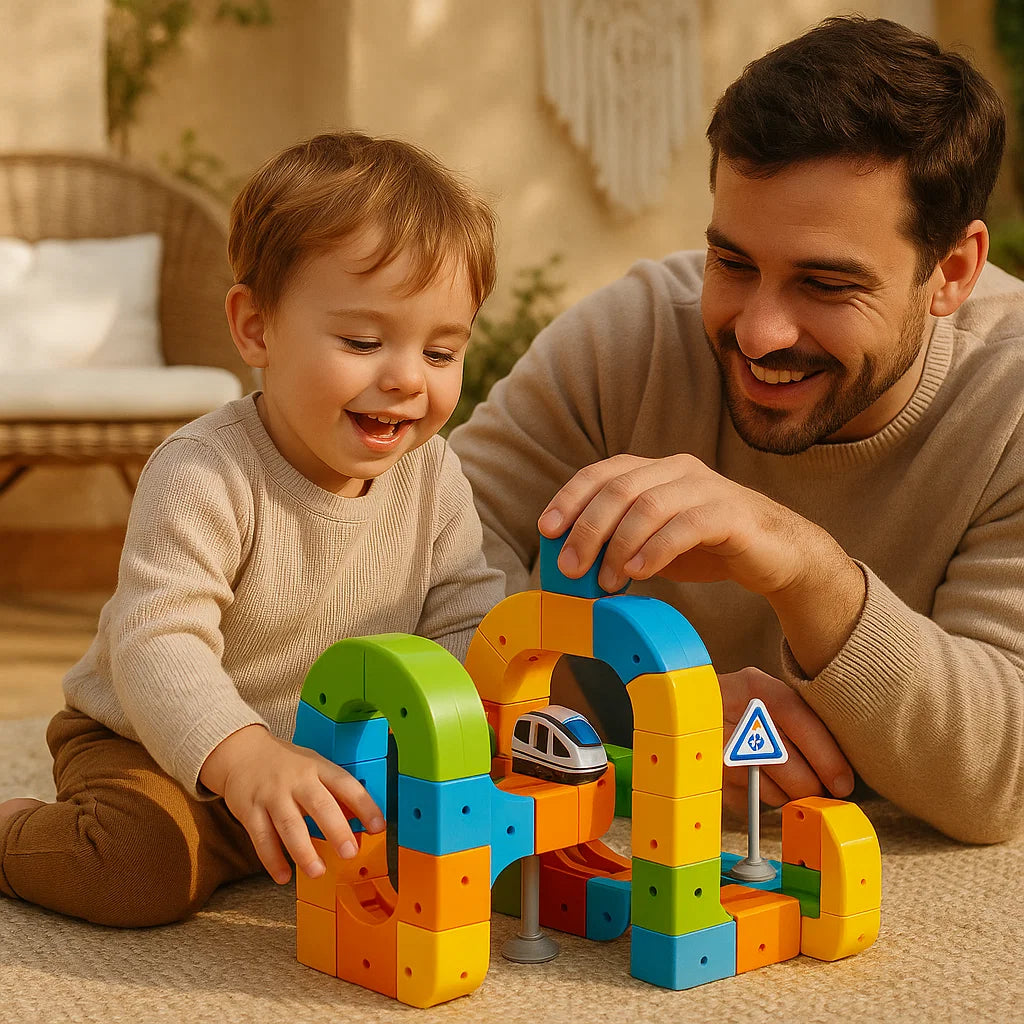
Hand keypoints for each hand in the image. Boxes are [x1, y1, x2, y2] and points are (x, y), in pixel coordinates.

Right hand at [199, 724, 384, 884]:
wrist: (241, 752)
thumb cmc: (285, 763)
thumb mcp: (314, 767)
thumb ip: (335, 792)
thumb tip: (360, 820)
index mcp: (317, 768)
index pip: (346, 785)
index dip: (364, 805)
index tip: (378, 826)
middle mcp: (296, 780)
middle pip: (319, 805)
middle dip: (336, 830)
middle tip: (350, 852)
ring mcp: (271, 795)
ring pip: (289, 825)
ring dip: (304, 852)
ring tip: (318, 871)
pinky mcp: (249, 810)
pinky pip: (261, 839)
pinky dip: (272, 860)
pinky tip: (284, 876)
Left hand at [538, 454, 864, 675]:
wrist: (778, 555)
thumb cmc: (709, 547)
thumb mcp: (653, 542)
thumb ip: (618, 542)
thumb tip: (570, 563)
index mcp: (654, 470)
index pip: (602, 473)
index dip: (570, 498)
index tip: (547, 530)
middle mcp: (677, 469)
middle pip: (618, 489)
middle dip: (586, 529)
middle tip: (570, 568)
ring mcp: (705, 488)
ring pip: (647, 505)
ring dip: (617, 546)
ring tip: (605, 581)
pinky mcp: (730, 514)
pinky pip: (685, 526)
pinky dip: (654, 550)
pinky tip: (638, 572)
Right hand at [720, 667, 853, 816]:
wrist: (684, 712)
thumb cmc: (742, 708)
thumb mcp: (767, 696)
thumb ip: (798, 718)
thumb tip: (840, 769)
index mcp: (753, 686)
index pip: (796, 718)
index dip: (826, 754)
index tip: (843, 782)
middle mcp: (729, 713)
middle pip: (785, 762)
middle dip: (808, 784)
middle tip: (816, 785)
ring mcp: (713, 747)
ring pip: (772, 791)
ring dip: (784, 792)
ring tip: (776, 773)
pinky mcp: (706, 777)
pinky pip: (751, 804)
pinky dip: (759, 798)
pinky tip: (754, 779)